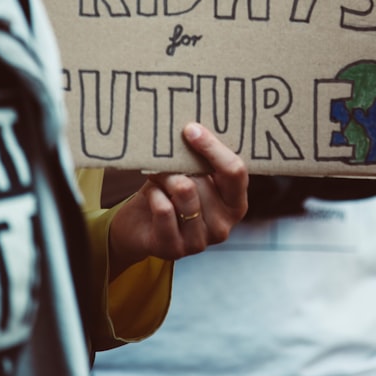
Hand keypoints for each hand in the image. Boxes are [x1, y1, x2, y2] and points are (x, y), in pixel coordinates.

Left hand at [107, 123, 248, 276]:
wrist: (139, 228)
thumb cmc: (169, 195)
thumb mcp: (192, 175)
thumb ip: (202, 160)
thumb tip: (194, 127)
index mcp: (236, 204)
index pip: (235, 171)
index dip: (213, 147)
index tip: (191, 129)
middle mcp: (224, 226)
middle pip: (204, 180)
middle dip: (178, 164)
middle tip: (164, 161)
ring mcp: (201, 241)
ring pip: (184, 191)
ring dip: (164, 178)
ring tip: (157, 176)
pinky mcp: (175, 249)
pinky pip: (164, 208)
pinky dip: (154, 195)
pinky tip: (152, 195)